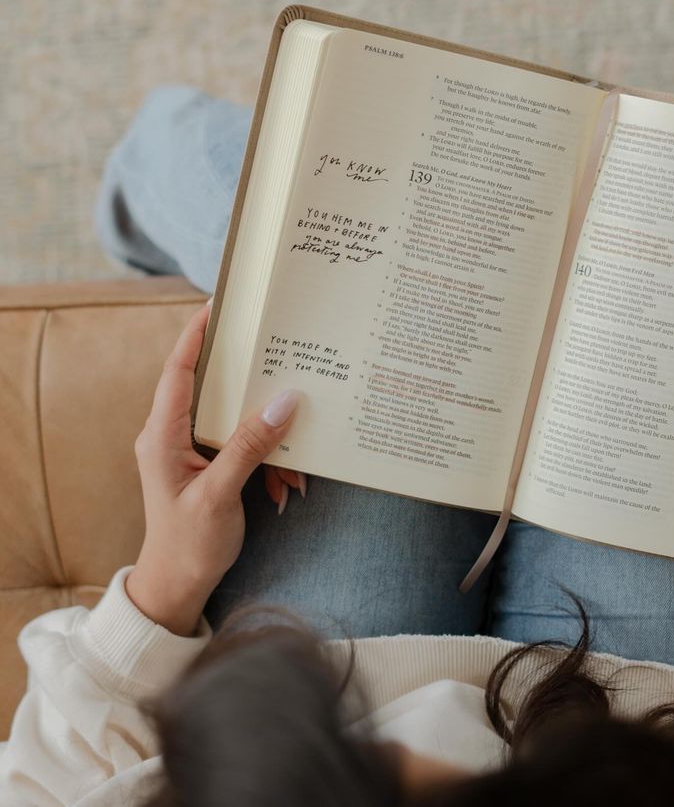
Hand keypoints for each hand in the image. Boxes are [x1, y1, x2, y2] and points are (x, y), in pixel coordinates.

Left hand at [126, 303, 302, 635]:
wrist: (176, 588)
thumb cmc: (188, 545)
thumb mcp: (220, 495)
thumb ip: (249, 446)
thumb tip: (284, 401)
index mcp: (161, 436)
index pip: (177, 372)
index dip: (195, 336)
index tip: (216, 305)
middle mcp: (171, 436)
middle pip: (210, 388)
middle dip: (248, 382)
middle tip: (277, 355)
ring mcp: (188, 451)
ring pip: (233, 421)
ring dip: (266, 438)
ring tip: (292, 468)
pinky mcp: (205, 465)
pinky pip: (241, 447)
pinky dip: (266, 461)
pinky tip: (286, 485)